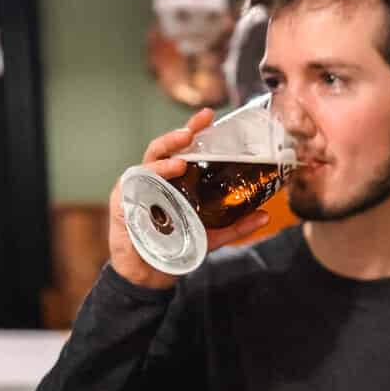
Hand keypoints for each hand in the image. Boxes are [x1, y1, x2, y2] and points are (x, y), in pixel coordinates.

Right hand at [108, 107, 269, 288]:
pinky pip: (133, 189)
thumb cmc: (178, 246)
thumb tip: (266, 216)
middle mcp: (154, 177)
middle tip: (193, 129)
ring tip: (180, 164)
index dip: (194, 130)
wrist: (152, 274)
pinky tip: (155, 182)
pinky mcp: (123, 204)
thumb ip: (236, 225)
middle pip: (164, 149)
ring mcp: (137, 188)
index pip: (183, 148)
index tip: (209, 116)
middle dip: (178, 136)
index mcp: (173, 178)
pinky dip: (144, 185)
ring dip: (162, 163)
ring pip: (147, 165)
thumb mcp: (211, 235)